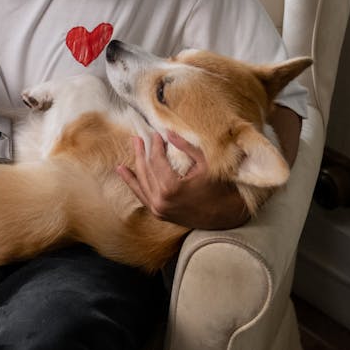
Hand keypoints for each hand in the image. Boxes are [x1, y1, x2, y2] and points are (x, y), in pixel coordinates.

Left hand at [117, 132, 249, 230]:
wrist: (225, 216)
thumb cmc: (219, 188)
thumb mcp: (206, 164)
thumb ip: (186, 147)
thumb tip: (168, 132)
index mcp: (171, 188)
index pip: (157, 161)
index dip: (155, 146)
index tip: (156, 134)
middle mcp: (160, 201)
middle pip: (146, 170)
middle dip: (142, 152)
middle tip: (138, 138)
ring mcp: (158, 209)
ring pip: (141, 182)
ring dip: (135, 164)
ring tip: (133, 147)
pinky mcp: (159, 214)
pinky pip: (141, 195)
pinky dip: (132, 182)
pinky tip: (123, 171)